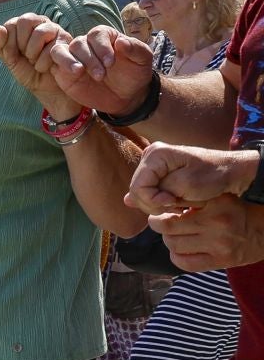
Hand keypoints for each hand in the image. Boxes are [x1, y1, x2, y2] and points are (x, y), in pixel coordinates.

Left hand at [0, 15, 78, 113]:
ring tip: (35, 62)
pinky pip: (52, 47)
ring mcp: (55, 29)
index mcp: (24, 25)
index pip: (11, 24)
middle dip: (21, 44)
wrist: (46, 87)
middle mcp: (40, 23)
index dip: (9, 42)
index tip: (13, 55)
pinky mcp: (67, 41)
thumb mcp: (8, 59)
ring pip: (40, 32)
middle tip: (26, 57)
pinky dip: (43, 62)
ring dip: (33, 53)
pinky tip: (45, 67)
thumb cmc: (27, 70)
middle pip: (25, 21)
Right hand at [39, 25, 156, 116]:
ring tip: (79, 71)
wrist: (125, 96)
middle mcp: (86, 44)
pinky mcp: (63, 72)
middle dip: (90, 59)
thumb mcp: (143, 60)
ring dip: (70, 60)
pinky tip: (73, 74)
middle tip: (101, 75)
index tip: (111, 62)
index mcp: (105, 37)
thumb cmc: (134, 74)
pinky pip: (54, 63)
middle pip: (79, 43)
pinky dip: (61, 65)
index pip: (96, 34)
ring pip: (61, 50)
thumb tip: (121, 41)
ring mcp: (73, 57)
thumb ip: (135, 48)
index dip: (102, 47)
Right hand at [126, 142, 253, 212]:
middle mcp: (150, 156)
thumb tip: (127, 200)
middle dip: (156, 203)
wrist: (232, 172)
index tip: (174, 202)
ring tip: (180, 203)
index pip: (138, 187)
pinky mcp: (158, 173)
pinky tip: (174, 201)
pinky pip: (149, 193)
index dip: (153, 200)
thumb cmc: (213, 176)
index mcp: (155, 155)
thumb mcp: (186, 185)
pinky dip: (161, 201)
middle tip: (179, 205)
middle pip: (137, 191)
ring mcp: (153, 165)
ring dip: (160, 204)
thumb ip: (156, 193)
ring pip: (142, 195)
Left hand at [148, 196, 263, 270]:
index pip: (174, 203)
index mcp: (216, 202)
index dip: (162, 207)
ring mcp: (219, 243)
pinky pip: (185, 263)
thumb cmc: (236, 212)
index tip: (162, 209)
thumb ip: (193, 199)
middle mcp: (217, 222)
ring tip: (174, 235)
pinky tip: (181, 250)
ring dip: (168, 240)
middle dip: (159, 224)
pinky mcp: (221, 260)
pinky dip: (176, 257)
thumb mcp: (219, 198)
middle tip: (162, 222)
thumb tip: (160, 203)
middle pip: (167, 226)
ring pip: (173, 244)